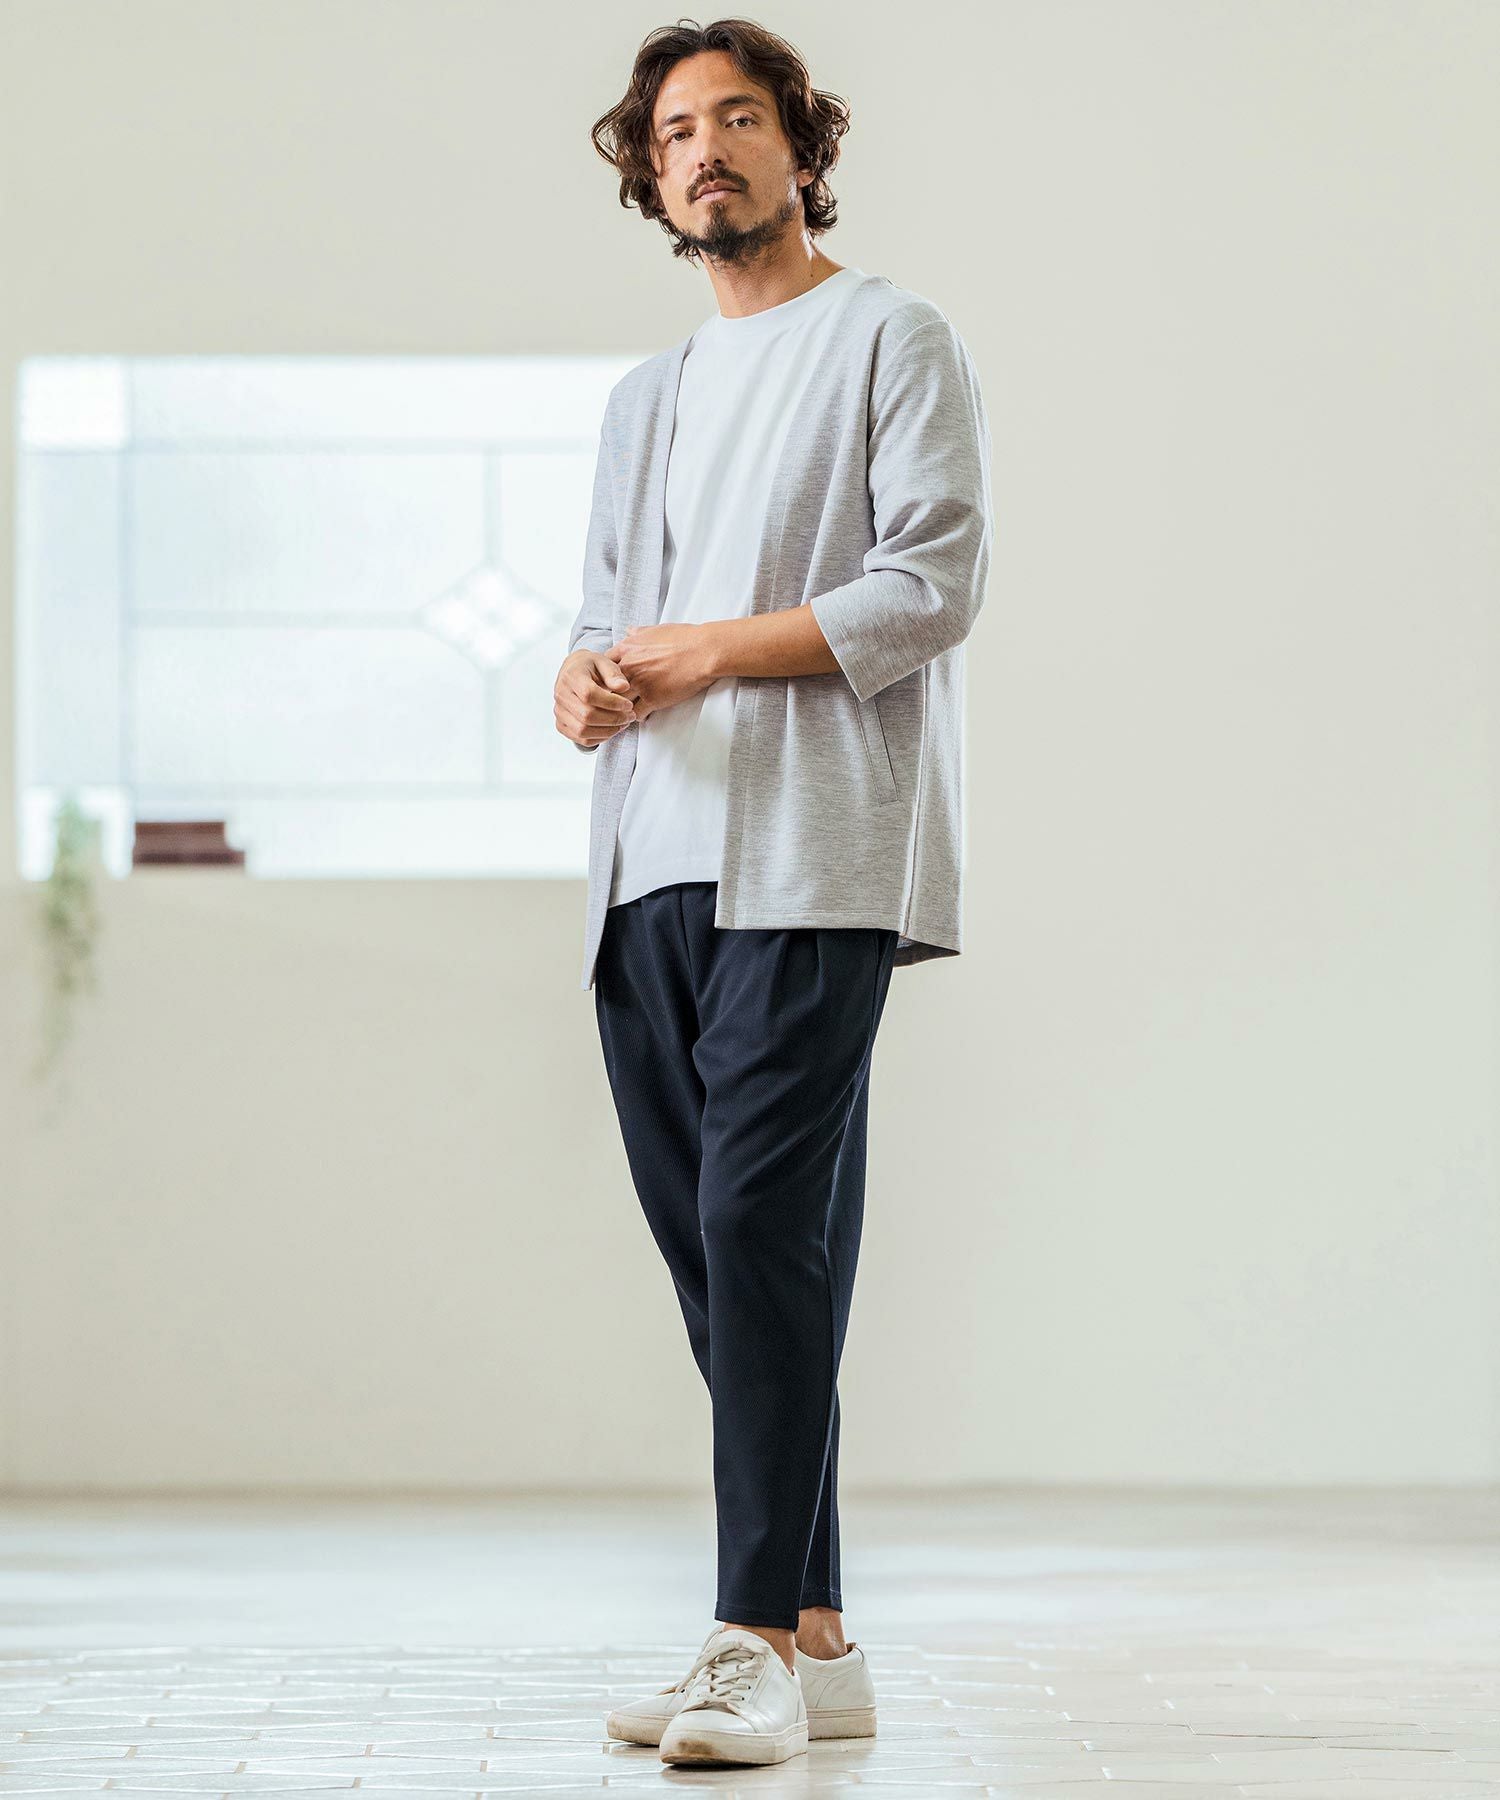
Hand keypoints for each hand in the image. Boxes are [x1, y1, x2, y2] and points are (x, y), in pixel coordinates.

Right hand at [554, 649, 639, 746]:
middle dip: (613, 719)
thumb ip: (614, 674)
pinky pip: (580, 739)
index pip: (589, 695)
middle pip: (586, 716)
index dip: (612, 703)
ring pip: (583, 731)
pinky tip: (612, 729)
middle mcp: (561, 695)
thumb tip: (624, 687)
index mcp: (571, 677)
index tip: (628, 705)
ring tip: (623, 723)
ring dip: (608, 731)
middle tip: (629, 716)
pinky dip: (599, 738)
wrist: (573, 671)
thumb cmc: (590, 667)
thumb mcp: (604, 662)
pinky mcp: (561, 724)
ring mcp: (559, 711)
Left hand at [604, 622, 721, 720]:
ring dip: (621, 708)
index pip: (603, 666)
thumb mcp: (655, 629)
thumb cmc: (683, 638)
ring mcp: (640, 684)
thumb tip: (629, 630)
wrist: (703, 651)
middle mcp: (629, 666)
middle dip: (609, 694)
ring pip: (619, 702)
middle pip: (607, 686)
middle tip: (611, 701)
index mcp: (626, 649)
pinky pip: (636, 714)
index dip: (604, 676)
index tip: (609, 682)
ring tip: (624, 712)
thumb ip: (638, 633)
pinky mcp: (653, 699)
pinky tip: (640, 716)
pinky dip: (637, 716)